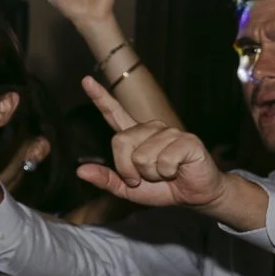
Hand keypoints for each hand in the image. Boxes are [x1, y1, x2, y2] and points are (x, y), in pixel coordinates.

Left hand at [76, 76, 225, 208]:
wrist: (194, 195)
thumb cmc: (162, 188)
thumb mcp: (128, 189)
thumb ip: (106, 179)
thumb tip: (80, 171)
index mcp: (135, 136)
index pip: (114, 113)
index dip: (100, 98)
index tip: (87, 81)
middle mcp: (151, 129)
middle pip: (120, 141)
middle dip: (128, 169)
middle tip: (145, 176)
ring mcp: (169, 132)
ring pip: (141, 156)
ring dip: (151, 174)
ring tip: (165, 173)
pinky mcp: (187, 140)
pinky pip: (163, 161)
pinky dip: (167, 173)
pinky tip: (177, 170)